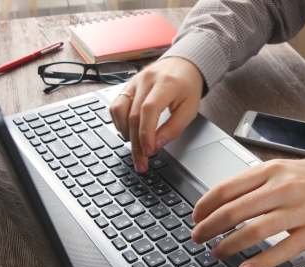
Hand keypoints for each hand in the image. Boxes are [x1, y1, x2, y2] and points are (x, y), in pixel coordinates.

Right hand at [109, 57, 203, 172]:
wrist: (182, 65)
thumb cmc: (187, 87)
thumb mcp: (190, 109)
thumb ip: (173, 128)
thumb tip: (155, 145)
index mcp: (166, 83)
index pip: (149, 110)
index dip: (146, 133)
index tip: (148, 152)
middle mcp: (146, 80)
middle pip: (133, 115)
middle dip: (136, 143)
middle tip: (140, 163)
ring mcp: (134, 82)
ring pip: (119, 111)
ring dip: (125, 134)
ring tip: (137, 147)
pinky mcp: (126, 86)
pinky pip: (115, 106)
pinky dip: (119, 123)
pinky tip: (129, 132)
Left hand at [191, 157, 304, 266]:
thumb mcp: (280, 170)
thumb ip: (252, 184)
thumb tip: (218, 201)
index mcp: (270, 171)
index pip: (227, 188)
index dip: (205, 205)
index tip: (195, 217)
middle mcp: (284, 188)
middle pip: (236, 210)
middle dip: (210, 227)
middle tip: (198, 238)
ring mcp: (301, 210)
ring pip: (256, 230)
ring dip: (230, 245)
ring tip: (217, 253)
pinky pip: (284, 249)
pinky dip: (261, 262)